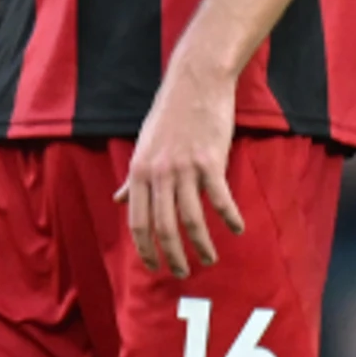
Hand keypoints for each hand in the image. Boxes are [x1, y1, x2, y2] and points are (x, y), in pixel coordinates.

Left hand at [118, 58, 245, 278]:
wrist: (194, 83)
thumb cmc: (169, 116)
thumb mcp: (143, 148)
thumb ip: (133, 179)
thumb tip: (118, 200)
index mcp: (139, 172)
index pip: (138, 222)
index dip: (145, 249)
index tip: (154, 267)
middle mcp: (157, 174)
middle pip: (163, 228)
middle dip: (174, 256)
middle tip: (184, 273)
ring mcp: (183, 168)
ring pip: (191, 219)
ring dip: (202, 245)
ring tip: (210, 258)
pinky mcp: (210, 161)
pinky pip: (220, 199)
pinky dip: (229, 218)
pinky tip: (237, 229)